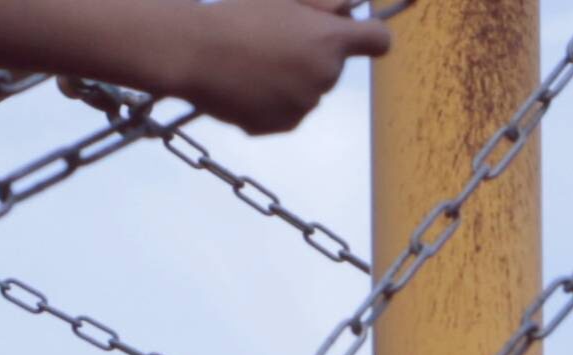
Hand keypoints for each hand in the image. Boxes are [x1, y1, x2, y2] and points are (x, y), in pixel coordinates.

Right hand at [173, 0, 389, 134]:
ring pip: (307, 92)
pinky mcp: (281, 125)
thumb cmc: (237, 14)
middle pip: (333, 68)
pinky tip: (244, 85)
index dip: (371, 36)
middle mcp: (324, 76)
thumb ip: (323, 3)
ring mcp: (304, 105)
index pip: (378, 40)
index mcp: (329, 40)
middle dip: (314, 56)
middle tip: (274, 41)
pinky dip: (270, 102)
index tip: (360, 35)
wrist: (193, 51)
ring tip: (252, 63)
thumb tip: (347, 9)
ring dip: (289, 80)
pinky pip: (285, 113)